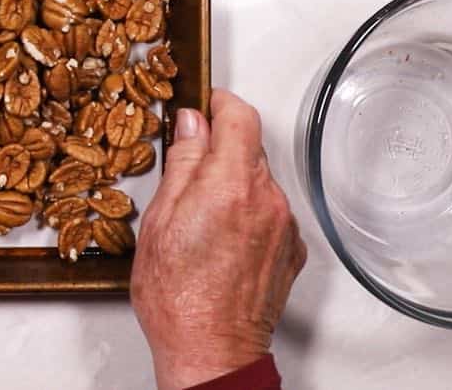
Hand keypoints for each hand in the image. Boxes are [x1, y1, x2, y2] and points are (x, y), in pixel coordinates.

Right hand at [131, 89, 305, 389]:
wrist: (210, 348)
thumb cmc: (178, 297)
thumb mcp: (160, 219)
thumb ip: (182, 163)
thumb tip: (190, 126)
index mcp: (230, 185)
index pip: (239, 116)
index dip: (219, 103)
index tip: (204, 104)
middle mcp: (266, 200)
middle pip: (249, 148)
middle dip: (220, 149)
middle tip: (187, 167)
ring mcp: (284, 226)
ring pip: (259, 181)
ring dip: (233, 184)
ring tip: (199, 216)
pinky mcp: (291, 249)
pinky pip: (270, 212)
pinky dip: (247, 213)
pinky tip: (220, 239)